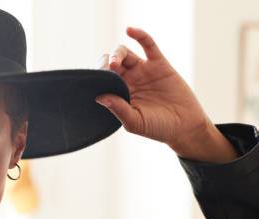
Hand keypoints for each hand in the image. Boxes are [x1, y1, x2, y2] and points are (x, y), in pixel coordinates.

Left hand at [96, 27, 237, 162]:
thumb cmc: (157, 128)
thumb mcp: (135, 122)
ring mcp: (143, 71)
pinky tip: (130, 30)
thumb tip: (99, 97)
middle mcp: (128, 80)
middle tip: (107, 70)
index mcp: (118, 94)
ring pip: (125, 54)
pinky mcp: (159, 64)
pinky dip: (140, 36)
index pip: (102, 80)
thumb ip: (118, 109)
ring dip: (118, 54)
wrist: (184, 127)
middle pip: (110, 64)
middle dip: (105, 65)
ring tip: (115, 63)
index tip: (95, 80)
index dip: (97, 77)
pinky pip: (148, 46)